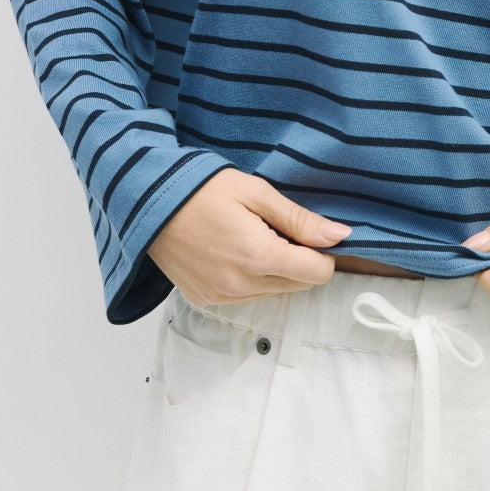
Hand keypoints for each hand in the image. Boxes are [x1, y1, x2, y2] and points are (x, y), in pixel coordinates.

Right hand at [146, 168, 352, 306]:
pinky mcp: (206, 300)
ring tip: (255, 236)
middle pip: (298, 285)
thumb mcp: (256, 192)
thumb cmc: (204, 189)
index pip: (316, 273)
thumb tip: (340, 236)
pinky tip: (235, 251)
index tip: (312, 233)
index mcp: (258, 255)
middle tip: (278, 228)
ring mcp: (221, 298)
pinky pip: (247, 296)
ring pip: (274, 293)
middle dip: (300, 260)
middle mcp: (241, 285)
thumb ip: (299, 219)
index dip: (324, 253)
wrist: (149, 204)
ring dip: (277, 271)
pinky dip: (252, 278)